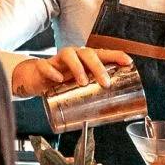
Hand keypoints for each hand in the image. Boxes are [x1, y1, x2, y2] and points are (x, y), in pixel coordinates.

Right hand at [11, 47, 132, 97]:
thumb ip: (95, 93)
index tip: (127, 62)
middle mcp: (74, 56)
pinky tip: (59, 79)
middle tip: (105, 83)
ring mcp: (58, 60)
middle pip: (87, 54)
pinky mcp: (43, 67)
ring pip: (68, 55)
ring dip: (78, 67)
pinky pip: (46, 65)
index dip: (116, 56)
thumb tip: (115, 110)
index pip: (103, 54)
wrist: (37, 78)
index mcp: (85, 59)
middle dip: (98, 67)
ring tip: (83, 82)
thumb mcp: (81, 85)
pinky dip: (52, 71)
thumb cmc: (64, 81)